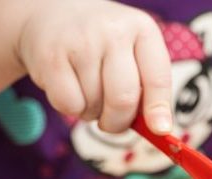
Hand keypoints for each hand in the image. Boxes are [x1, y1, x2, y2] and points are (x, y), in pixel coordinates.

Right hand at [17, 0, 171, 133]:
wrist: (52, 14)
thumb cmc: (103, 47)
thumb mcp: (133, 55)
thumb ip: (148, 89)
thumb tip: (158, 130)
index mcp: (143, 30)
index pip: (157, 78)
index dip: (158, 109)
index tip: (160, 130)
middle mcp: (114, 31)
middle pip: (124, 99)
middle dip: (119, 122)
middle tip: (112, 121)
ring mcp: (81, 41)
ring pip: (95, 105)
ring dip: (92, 113)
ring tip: (88, 91)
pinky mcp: (51, 56)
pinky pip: (69, 105)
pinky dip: (71, 109)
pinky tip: (71, 88)